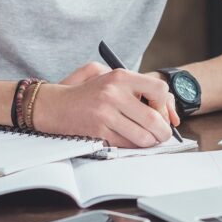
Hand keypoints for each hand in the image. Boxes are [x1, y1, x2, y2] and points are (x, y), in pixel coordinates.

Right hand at [35, 65, 179, 147]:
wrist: (56, 105)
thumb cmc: (88, 91)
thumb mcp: (108, 75)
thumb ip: (136, 85)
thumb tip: (166, 108)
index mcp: (120, 76)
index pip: (159, 89)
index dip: (164, 104)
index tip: (160, 111)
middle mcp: (114, 93)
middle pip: (153, 118)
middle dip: (163, 131)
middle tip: (164, 135)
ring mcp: (105, 113)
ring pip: (141, 136)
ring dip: (150, 142)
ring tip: (150, 140)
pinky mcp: (97, 130)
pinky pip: (125, 143)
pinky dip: (133, 146)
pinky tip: (132, 141)